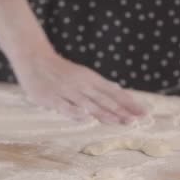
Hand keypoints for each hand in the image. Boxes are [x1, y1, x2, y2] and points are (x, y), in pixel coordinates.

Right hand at [15, 53, 145, 123]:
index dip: (130, 104)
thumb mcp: (84, 75)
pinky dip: (77, 113)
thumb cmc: (61, 70)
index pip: (115, 94)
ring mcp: (68, 92)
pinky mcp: (53, 98)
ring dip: (106, 113)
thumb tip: (120, 91)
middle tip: (138, 121)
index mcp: (92, 80)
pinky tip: (87, 119)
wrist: (34, 58)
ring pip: (90, 104)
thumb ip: (100, 86)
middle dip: (123, 111)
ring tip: (122, 121)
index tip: (145, 113)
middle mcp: (83, 86)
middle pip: (106, 100)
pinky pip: (66, 107)